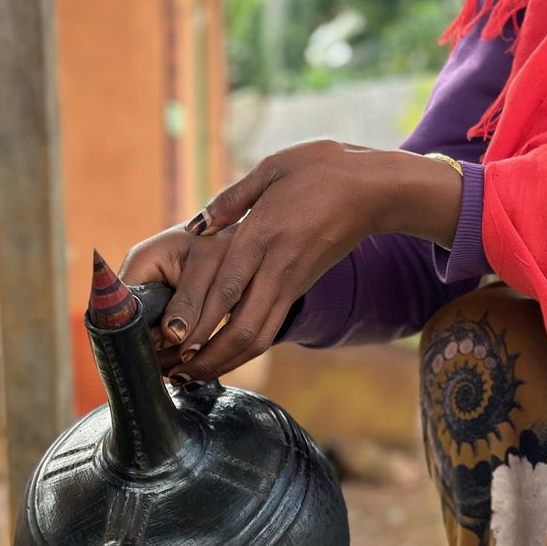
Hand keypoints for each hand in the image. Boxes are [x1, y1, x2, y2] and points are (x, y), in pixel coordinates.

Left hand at [121, 140, 461, 383]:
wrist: (374, 191)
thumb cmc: (322, 170)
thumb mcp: (273, 168)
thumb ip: (231, 198)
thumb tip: (198, 224)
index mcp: (264, 233)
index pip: (226, 287)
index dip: (198, 320)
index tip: (172, 341)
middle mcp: (276, 266)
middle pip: (241, 327)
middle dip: (208, 357)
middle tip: (177, 375)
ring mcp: (291, 283)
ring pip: (257, 337)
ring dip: (225, 362)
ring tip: (193, 376)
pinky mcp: (299, 290)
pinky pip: (269, 329)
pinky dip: (243, 351)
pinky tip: (221, 359)